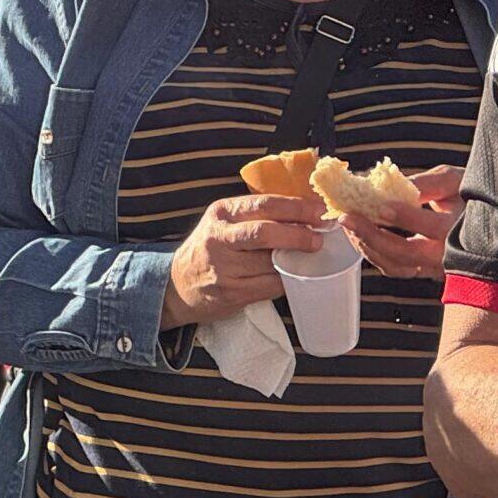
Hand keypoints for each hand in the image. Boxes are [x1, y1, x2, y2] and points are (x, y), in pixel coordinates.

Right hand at [163, 193, 325, 328]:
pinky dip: (286, 281)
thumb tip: (306, 213)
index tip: (320, 212)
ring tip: (309, 258)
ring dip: (296, 262)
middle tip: (318, 239)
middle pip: (264, 233)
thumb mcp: (225, 222)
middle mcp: (219, 238)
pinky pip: (269, 286)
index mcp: (222, 213)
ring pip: (270, 263)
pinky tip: (294, 277)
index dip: (296, 208)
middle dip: (297, 236)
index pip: (264, 205)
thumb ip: (257, 215)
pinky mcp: (230, 293)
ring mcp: (223, 268)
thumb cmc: (211, 249)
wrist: (178, 285)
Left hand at [341, 163, 464, 279]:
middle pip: (406, 253)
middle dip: (372, 235)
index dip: (406, 217)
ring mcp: (435, 268)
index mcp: (461, 230)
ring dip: (367, 245)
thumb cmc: (471, 198)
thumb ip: (428, 183)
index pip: (432, 226)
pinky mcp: (423, 272)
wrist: (487, 225)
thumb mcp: (455, 182)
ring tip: (349, 224)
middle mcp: (449, 256)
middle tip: (348, 217)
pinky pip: (394, 268)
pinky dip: (373, 253)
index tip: (381, 204)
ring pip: (396, 266)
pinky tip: (360, 235)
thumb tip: (393, 184)